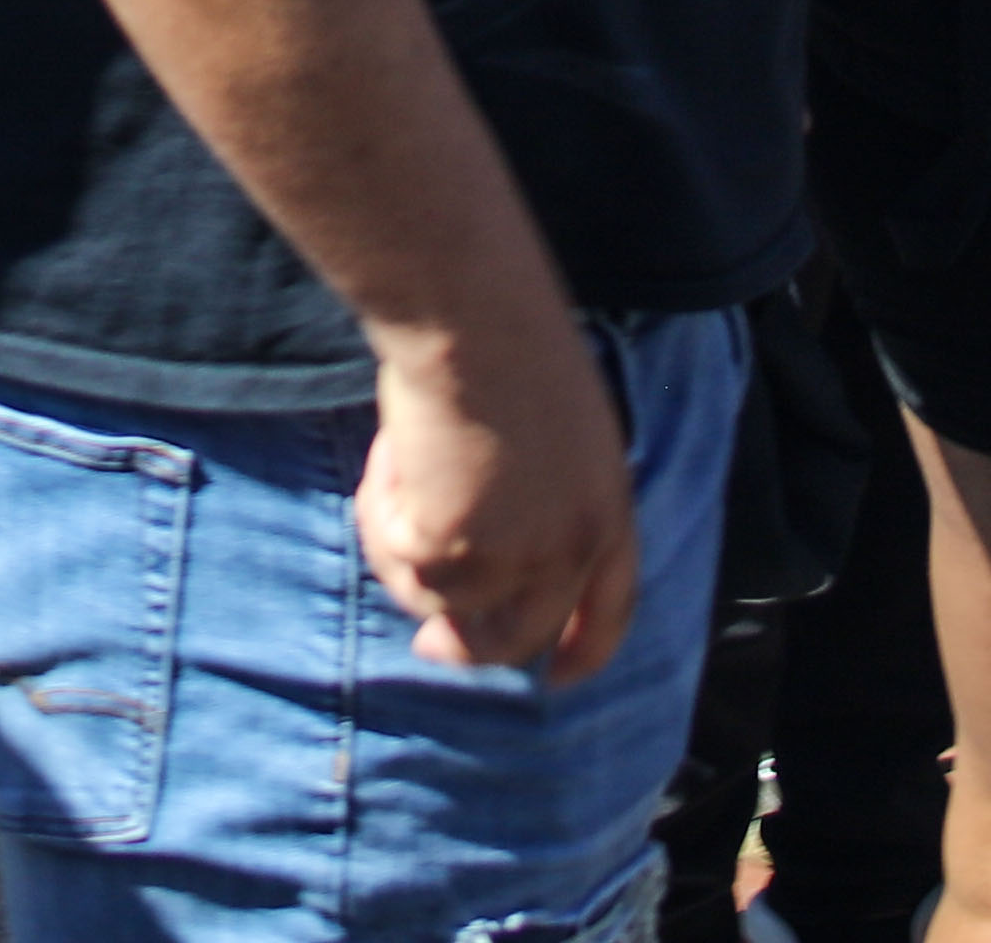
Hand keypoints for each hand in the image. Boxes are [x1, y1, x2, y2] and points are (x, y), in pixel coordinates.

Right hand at [358, 313, 644, 682]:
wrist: (468, 317)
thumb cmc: (503, 340)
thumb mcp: (558, 431)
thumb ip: (542, 499)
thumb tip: (484, 559)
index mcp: (610, 511)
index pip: (610, 611)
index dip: (582, 650)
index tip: (555, 673)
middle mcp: (570, 549)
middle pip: (516, 638)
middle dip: (467, 648)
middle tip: (429, 643)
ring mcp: (513, 558)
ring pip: (438, 599)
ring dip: (404, 541)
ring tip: (401, 460)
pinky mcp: (453, 554)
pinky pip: (397, 561)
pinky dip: (380, 512)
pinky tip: (392, 451)